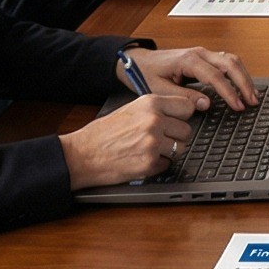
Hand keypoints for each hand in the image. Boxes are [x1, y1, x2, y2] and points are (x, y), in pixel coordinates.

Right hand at [59, 85, 197, 188]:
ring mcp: (154, 143)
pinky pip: (168, 164)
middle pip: (186, 130)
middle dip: (176, 136)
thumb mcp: (130, 110)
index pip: (187, 107)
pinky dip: (158, 164)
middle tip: (160, 139)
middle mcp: (154, 120)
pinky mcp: (150, 163)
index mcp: (150, 103)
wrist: (82, 155)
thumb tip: (179, 114)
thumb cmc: (103, 133)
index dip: (182, 116)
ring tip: (148, 150)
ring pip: (180, 148)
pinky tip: (141, 160)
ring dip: (169, 151)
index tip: (178, 120)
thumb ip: (155, 110)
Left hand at [135, 44, 257, 110]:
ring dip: (244, 77)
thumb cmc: (147, 74)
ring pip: (232, 60)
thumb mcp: (161, 90)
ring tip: (253, 95)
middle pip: (230, 64)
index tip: (238, 105)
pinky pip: (227, 62)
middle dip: (244, 83)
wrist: (138, 61)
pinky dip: (238, 73)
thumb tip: (206, 104)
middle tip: (253, 101)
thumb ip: (184, 97)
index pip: (216, 76)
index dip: (230, 92)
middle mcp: (200, 53)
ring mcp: (204, 53)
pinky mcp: (205, 57)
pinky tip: (243, 85)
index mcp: (189, 59)